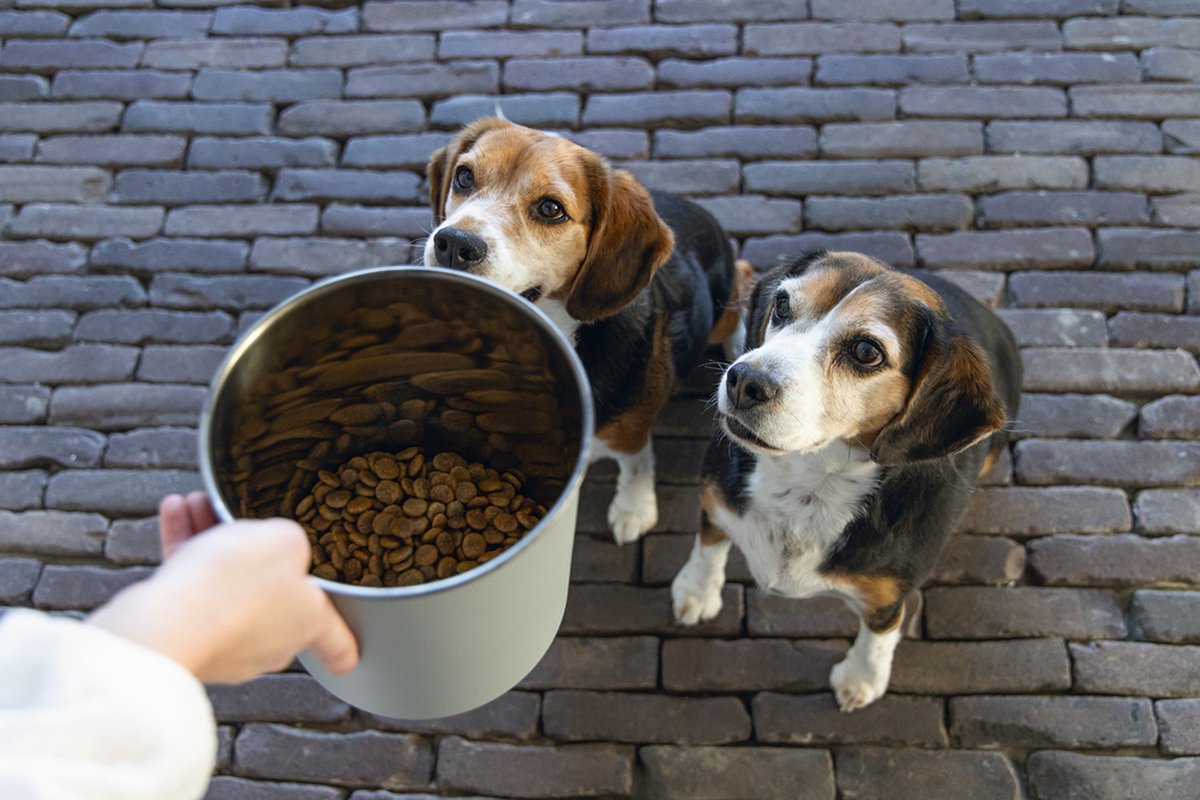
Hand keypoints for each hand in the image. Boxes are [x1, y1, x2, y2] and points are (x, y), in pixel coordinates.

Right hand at [88, 493, 358, 682]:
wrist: (167, 624)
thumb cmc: (236, 586)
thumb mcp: (284, 540)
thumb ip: (290, 540)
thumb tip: (276, 548)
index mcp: (308, 623)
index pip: (337, 644)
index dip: (346, 648)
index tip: (351, 660)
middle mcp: (270, 641)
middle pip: (271, 592)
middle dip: (256, 553)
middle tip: (242, 522)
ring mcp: (225, 642)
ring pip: (224, 582)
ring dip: (212, 539)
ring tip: (200, 503)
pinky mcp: (185, 634)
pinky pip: (189, 585)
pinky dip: (183, 547)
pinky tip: (177, 510)